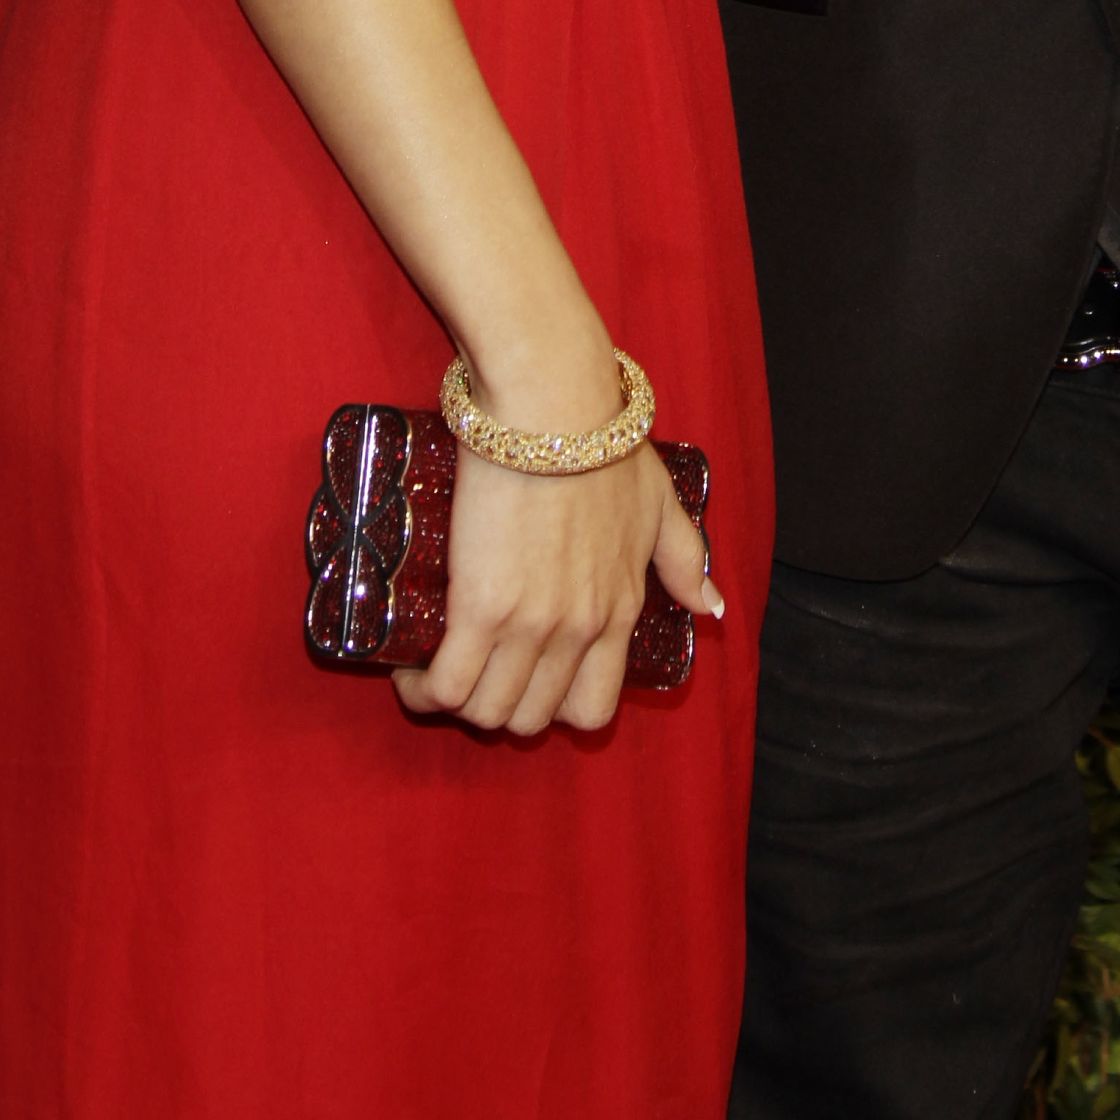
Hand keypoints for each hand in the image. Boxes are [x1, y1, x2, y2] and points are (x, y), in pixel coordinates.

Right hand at [397, 417, 720, 737]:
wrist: (552, 401)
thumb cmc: (603, 440)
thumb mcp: (660, 500)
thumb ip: (686, 556)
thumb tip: (712, 607)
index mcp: (620, 610)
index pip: (592, 709)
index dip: (555, 707)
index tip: (527, 678)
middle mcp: (579, 630)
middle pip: (532, 718)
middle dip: (500, 705)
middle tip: (474, 670)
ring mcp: (530, 624)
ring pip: (489, 712)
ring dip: (458, 704)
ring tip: (434, 673)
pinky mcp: (480, 607)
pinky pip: (448, 687)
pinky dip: (423, 691)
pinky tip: (407, 671)